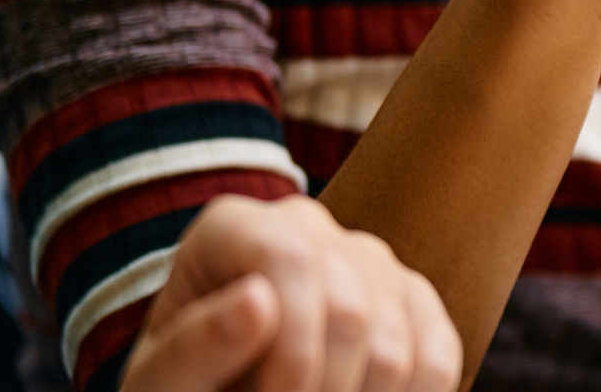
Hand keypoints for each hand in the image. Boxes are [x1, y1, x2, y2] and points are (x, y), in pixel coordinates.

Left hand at [121, 195, 461, 391]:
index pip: (291, 258)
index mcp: (234, 227)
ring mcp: (369, 259)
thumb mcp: (161, 381)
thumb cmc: (184, 389)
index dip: (292, 346)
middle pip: (351, 309)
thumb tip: (259, 300)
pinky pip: (438, 356)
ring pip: (396, 343)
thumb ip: (191, 349)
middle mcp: (308, 225)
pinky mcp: (413, 300)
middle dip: (326, 389)